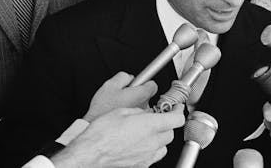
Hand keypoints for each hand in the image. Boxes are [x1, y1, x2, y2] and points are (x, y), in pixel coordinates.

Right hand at [52, 105, 183, 167]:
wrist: (92, 153)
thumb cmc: (101, 133)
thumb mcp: (121, 111)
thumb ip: (139, 112)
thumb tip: (144, 113)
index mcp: (149, 125)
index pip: (176, 119)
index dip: (178, 111)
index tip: (176, 108)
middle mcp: (151, 142)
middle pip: (170, 133)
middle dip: (167, 124)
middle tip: (159, 118)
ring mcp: (147, 155)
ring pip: (164, 146)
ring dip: (160, 138)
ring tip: (149, 132)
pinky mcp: (141, 165)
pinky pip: (153, 157)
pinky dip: (152, 149)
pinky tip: (141, 145)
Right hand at [83, 72, 156, 121]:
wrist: (96, 127)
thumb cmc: (102, 109)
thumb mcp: (110, 85)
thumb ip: (123, 77)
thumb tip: (130, 77)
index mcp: (140, 95)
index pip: (153, 85)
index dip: (145, 82)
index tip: (139, 83)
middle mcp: (144, 107)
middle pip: (147, 96)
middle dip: (138, 93)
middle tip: (125, 95)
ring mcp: (142, 118)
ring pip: (143, 107)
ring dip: (135, 104)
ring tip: (121, 106)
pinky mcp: (139, 127)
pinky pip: (139, 117)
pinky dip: (133, 115)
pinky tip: (122, 115)